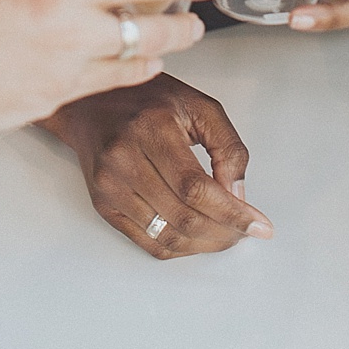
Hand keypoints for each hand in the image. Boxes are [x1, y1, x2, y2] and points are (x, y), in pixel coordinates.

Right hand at [40, 74, 272, 258]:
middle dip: (225, 233)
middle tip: (246, 231)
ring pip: (167, 236)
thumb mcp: (199, 107)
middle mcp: (122, 158)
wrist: (88, 102)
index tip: (260, 226)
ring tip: (225, 234)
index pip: (195, 188)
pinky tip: (197, 235)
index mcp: (149, 128)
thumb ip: (228, 148)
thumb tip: (238, 197)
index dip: (232, 214)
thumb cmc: (147, 100)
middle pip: (183, 217)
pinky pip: (147, 241)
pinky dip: (180, 247)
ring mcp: (108, 184)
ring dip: (205, 245)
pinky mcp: (102, 202)